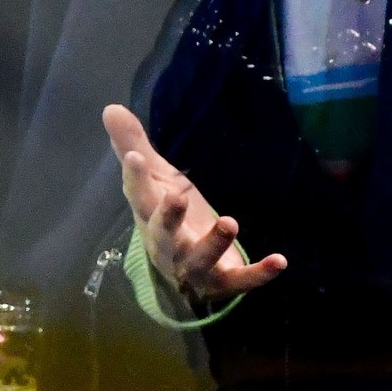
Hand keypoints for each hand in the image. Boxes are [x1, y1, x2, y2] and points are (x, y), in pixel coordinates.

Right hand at [103, 104, 287, 302]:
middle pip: (164, 235)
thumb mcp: (155, 180)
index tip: (135, 157)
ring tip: (229, 222)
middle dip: (168, 218)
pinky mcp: (223, 282)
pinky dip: (259, 274)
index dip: (135, 178)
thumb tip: (111, 107)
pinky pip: (240, 281)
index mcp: (150, 219)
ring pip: (201, 260)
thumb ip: (134, 146)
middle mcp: (168, 247)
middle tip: (176, 196)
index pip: (139, 197)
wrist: (185, 274)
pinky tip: (280, 262)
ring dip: (214, 243)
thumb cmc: (168, 218)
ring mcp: (195, 268)